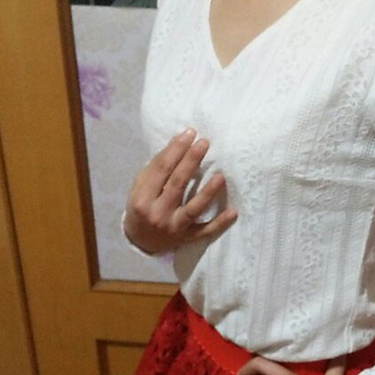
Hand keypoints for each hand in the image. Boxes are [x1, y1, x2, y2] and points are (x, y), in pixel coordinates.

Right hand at [122, 128, 237, 254]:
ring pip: (193, 209)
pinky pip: (206, 231)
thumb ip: (157, 167)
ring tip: (221, 176)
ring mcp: (174, 227)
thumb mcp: (141, 186)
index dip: (175, 150)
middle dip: (191, 161)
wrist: (141, 240)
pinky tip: (233, 212)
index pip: (162, 170)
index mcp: (143, 198)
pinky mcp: (187, 238)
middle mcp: (158, 213)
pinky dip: (220, 223)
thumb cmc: (143, 206)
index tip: (189, 134)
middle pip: (177, 184)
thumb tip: (179, 141)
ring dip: (208, 192)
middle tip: (205, 143)